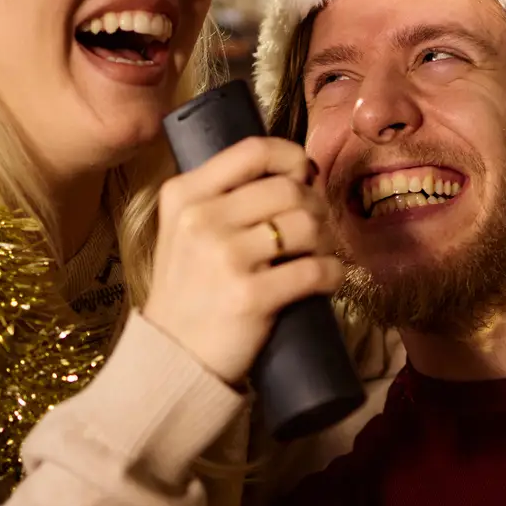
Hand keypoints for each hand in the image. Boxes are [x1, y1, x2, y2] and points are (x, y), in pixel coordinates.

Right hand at [143, 136, 343, 384]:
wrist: (173, 355)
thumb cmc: (188, 290)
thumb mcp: (184, 230)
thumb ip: (220, 198)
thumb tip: (293, 174)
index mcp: (184, 194)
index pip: (253, 150)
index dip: (292, 157)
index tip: (304, 176)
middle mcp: (201, 219)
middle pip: (288, 189)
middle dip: (315, 205)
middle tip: (316, 227)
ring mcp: (225, 258)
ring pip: (307, 225)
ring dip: (326, 239)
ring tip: (318, 254)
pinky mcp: (251, 296)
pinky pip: (316, 270)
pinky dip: (333, 273)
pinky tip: (327, 279)